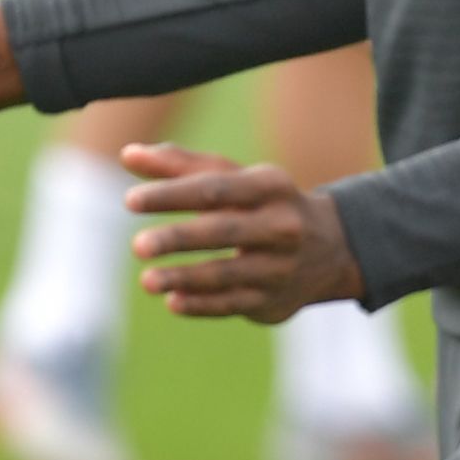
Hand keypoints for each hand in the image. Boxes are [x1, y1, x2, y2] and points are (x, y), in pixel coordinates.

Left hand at [118, 144, 363, 322]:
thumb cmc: (264, 204)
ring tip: (147, 281)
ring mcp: (280, 266)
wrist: (331, 249)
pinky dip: (201, 305)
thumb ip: (180, 166)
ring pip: (227, 274)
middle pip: (223, 231)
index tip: (130, 201)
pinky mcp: (274, 301)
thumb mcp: (234, 179)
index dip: (172, 194)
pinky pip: (233, 304)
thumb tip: (128, 154)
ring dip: (184, 278)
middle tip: (137, 246)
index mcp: (269, 187)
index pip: (215, 189)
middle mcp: (281, 226)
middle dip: (178, 239)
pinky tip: (172, 301)